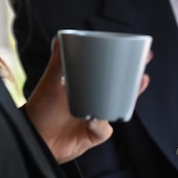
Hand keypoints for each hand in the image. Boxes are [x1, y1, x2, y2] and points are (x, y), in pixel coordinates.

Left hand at [24, 38, 150, 163]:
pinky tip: (94, 119)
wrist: (35, 138)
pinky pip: (104, 129)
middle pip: (121, 93)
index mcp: (87, 88)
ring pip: (118, 111)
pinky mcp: (94, 135)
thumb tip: (59, 39)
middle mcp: (95, 103)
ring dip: (126, 103)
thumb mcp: (49, 83)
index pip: (110, 75)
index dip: (124, 67)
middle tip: (142, 75)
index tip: (137, 56)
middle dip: (134, 84)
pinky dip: (100, 124)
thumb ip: (56, 63)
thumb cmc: (40, 111)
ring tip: (130, 92)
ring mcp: (97, 119)